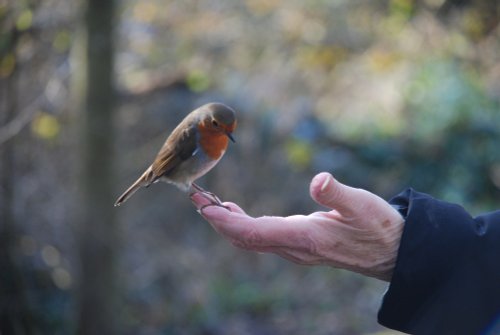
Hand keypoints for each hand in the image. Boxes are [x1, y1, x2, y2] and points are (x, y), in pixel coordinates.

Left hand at [191, 172, 403, 280]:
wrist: (392, 252)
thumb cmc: (379, 227)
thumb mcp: (362, 205)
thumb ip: (337, 193)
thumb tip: (317, 180)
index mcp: (306, 238)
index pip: (255, 233)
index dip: (227, 222)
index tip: (204, 208)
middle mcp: (295, 248)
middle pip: (245, 238)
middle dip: (217, 220)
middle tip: (195, 198)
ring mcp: (296, 249)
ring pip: (251, 240)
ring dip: (227, 222)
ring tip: (207, 202)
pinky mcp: (299, 245)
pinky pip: (262, 237)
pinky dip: (242, 224)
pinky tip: (234, 211)